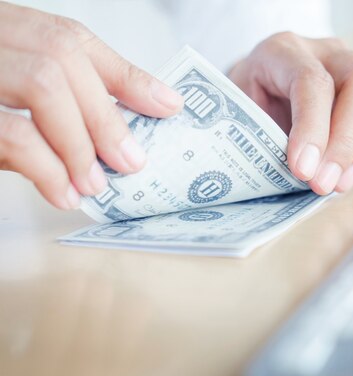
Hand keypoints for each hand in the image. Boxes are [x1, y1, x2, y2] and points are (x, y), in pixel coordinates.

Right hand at [0, 2, 182, 208]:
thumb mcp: (4, 100)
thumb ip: (51, 111)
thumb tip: (115, 142)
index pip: (70, 38)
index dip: (124, 73)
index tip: (168, 107)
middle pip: (62, 56)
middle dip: (105, 113)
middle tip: (130, 162)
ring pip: (41, 82)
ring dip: (79, 141)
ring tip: (94, 183)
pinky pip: (9, 132)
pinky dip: (46, 165)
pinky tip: (62, 192)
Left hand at [229, 32, 352, 194]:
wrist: (263, 97)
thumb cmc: (251, 110)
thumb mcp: (240, 119)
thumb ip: (261, 139)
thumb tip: (298, 172)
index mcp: (286, 51)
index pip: (312, 81)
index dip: (312, 129)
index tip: (304, 170)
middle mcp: (330, 54)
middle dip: (348, 142)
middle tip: (327, 183)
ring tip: (343, 182)